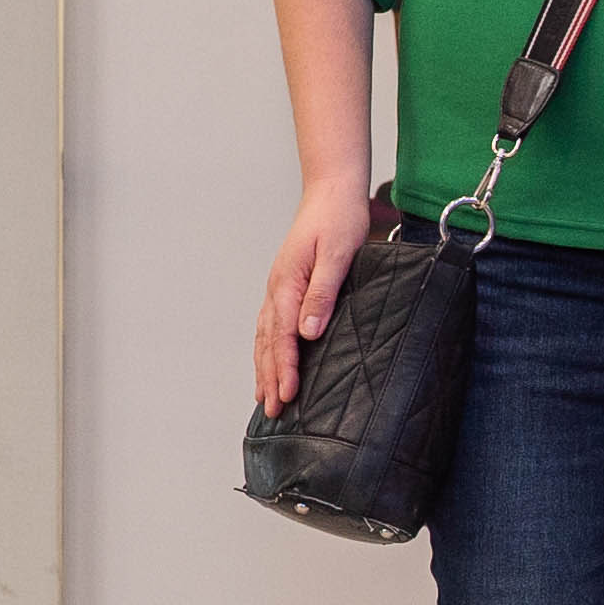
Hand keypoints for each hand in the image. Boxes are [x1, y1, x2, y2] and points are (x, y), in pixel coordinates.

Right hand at [253, 179, 377, 414]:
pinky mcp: (287, 286)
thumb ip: (323, 293)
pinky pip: (271, 325)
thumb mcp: (338, 255)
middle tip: (273, 411)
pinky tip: (271, 362)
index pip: (284, 336)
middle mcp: (278, 289)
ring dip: (265, 368)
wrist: (332, 193)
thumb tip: (309, 331)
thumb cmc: (338, 220)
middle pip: (268, 342)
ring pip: (265, 336)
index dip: (286, 368)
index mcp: (288, 284)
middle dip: (270, 377)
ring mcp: (279, 288)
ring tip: (265, 398)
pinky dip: (268, 349)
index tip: (288, 395)